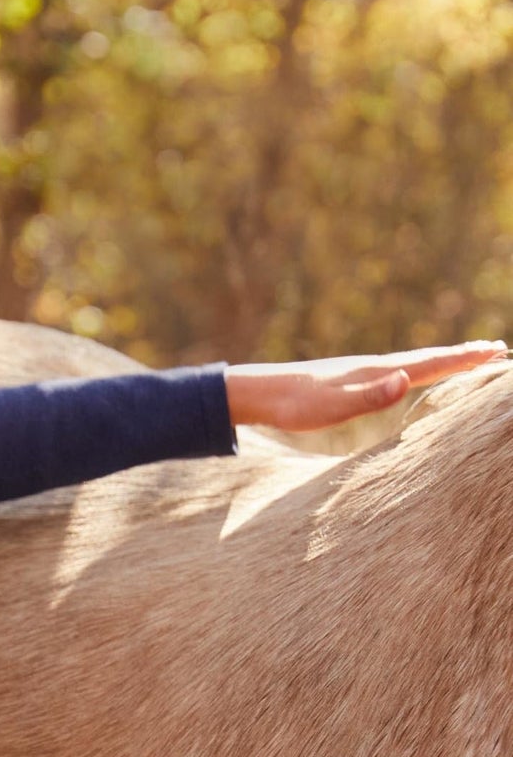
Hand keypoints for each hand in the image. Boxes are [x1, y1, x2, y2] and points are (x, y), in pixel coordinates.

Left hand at [225, 340, 508, 431]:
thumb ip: (370, 396)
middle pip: (430, 357)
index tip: (495, 352)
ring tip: (468, 358)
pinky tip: (416, 374)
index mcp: (379, 371)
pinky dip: (420, 369)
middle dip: (464, 355)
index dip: (463, 360)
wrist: (265, 392)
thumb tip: (405, 380)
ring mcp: (366, 371)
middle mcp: (377, 366)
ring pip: (417, 362)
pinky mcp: (354, 379)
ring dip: (446, 360)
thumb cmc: (297, 404)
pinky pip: (400, 371)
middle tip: (498, 350)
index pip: (431, 363)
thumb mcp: (333, 406)